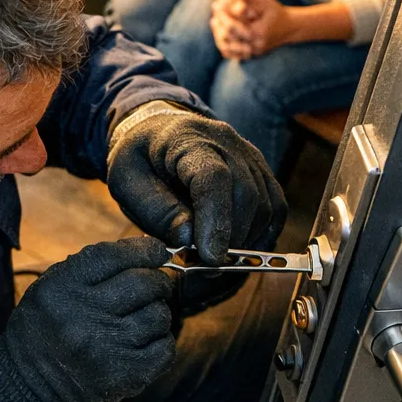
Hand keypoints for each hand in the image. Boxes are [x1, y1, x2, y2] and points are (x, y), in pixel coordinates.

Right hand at [0, 237, 175, 401]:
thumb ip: (91, 267)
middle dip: (158, 281)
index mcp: (63, 288)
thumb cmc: (45, 328)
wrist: (29, 385)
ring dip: (157, 313)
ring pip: (159, 315)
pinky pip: (165, 349)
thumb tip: (146, 249)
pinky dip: (160, 341)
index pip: (115, 256)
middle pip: (145, 283)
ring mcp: (107, 347)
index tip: (157, 251)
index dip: (145, 250)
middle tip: (156, 286)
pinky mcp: (126, 375)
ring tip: (143, 318)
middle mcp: (84, 315)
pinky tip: (145, 342)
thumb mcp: (50, 287)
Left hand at [107, 107, 286, 263]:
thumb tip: (189, 239)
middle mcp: (227, 142)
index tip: (209, 256)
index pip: (213, 177)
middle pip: (245, 194)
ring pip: (265, 205)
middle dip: (229, 239)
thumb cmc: (139, 159)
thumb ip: (156, 209)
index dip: (215, 220)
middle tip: (205, 268)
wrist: (157, 134)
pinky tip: (235, 251)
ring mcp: (249, 156)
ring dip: (244, 242)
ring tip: (214, 261)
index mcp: (187, 138)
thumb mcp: (127, 181)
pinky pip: (274, 208)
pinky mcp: (260, 172)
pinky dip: (259, 236)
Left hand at [214, 0, 293, 58]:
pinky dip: (226, 43)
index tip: (215, 6)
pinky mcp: (252, 56)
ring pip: (229, 48)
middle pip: (228, 39)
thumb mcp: (263, 1)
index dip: (222, 15)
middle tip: (213, 17)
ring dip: (220, 36)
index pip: (232, 27)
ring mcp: (254, 53)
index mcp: (258, 33)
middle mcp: (255, 46)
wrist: (289, 28)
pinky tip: (221, 32)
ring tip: (215, 24)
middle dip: (220, 26)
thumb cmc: (275, 12)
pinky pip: (233, 53)